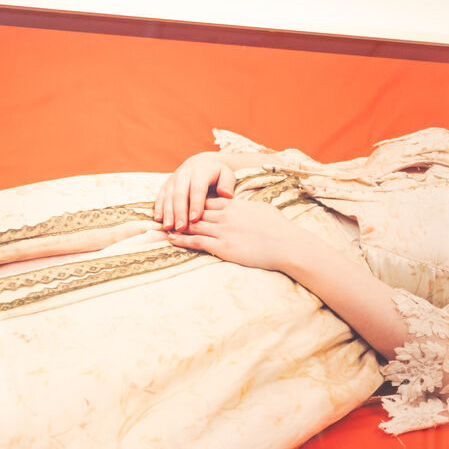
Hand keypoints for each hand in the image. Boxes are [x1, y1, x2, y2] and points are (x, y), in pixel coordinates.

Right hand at [156, 152, 235, 230]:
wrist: (201, 164)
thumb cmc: (217, 175)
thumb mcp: (226, 175)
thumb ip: (227, 184)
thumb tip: (226, 195)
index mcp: (200, 172)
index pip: (197, 190)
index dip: (195, 205)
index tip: (195, 219)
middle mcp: (184, 174)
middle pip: (180, 194)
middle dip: (179, 212)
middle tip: (181, 228)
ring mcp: (173, 179)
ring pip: (168, 197)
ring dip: (168, 213)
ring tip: (168, 228)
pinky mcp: (166, 185)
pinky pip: (160, 196)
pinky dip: (159, 208)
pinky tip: (159, 220)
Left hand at [162, 198, 328, 277]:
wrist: (287, 245)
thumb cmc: (280, 228)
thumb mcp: (262, 209)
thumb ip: (246, 206)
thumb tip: (241, 205)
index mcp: (234, 206)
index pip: (207, 201)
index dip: (193, 203)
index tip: (181, 204)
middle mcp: (225, 216)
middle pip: (195, 212)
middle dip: (178, 212)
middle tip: (162, 214)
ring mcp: (223, 232)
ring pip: (193, 226)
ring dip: (175, 226)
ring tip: (161, 227)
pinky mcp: (223, 247)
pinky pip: (197, 241)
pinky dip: (182, 240)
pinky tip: (171, 239)